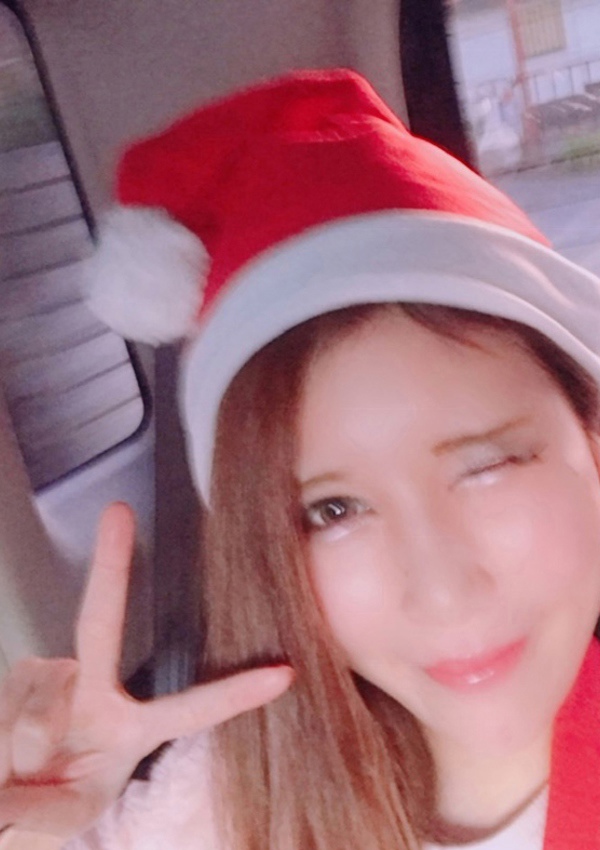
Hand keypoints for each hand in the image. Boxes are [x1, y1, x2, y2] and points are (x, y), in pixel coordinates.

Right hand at [0, 503, 292, 837]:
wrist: (10, 803)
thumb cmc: (53, 798)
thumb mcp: (68, 813)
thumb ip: (55, 799)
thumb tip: (35, 743)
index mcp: (130, 727)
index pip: (190, 710)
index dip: (235, 694)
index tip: (284, 673)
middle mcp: (93, 690)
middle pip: (100, 624)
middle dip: (113, 566)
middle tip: (119, 513)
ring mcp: (51, 678)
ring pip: (38, 687)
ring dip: (25, 736)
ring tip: (23, 770)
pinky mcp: (18, 677)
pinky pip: (9, 698)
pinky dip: (5, 730)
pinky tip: (10, 753)